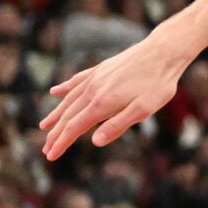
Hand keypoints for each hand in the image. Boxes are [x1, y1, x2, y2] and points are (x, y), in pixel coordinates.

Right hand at [41, 29, 192, 158]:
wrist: (163, 51)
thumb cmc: (158, 83)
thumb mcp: (144, 109)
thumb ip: (118, 125)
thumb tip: (94, 142)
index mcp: (102, 103)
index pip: (74, 127)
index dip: (61, 143)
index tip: (50, 156)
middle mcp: (93, 90)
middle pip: (68, 116)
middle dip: (56, 134)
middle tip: (45, 150)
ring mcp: (95, 78)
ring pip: (69, 99)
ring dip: (56, 115)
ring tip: (44, 126)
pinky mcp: (101, 69)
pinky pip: (76, 81)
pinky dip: (64, 89)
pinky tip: (54, 92)